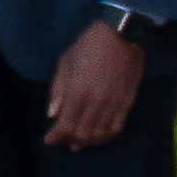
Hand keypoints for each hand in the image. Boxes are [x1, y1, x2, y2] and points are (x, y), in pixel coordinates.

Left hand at [43, 22, 146, 148]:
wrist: (122, 34)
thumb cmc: (89, 44)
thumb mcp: (66, 62)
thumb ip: (58, 90)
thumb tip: (52, 114)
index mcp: (77, 93)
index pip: (65, 126)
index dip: (55, 137)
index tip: (48, 140)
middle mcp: (96, 103)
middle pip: (82, 134)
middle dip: (71, 141)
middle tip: (65, 142)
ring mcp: (113, 104)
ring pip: (100, 134)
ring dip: (89, 141)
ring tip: (81, 142)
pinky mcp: (128, 102)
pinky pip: (117, 127)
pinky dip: (106, 136)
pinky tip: (100, 137)